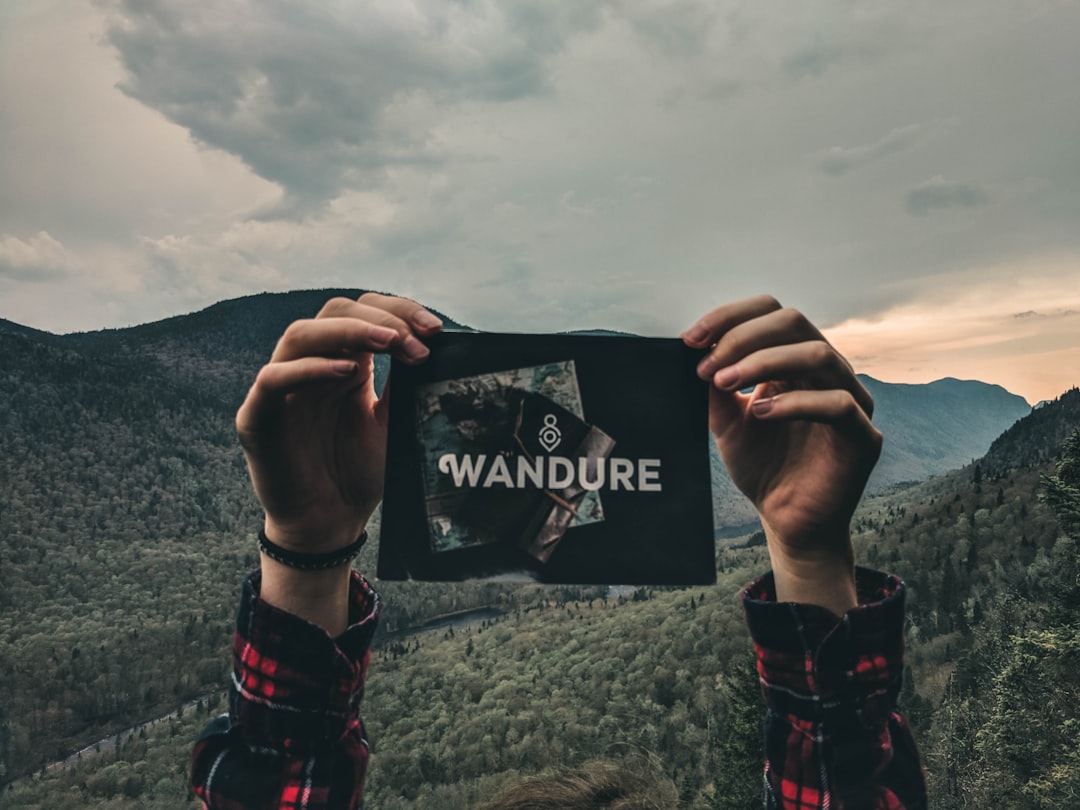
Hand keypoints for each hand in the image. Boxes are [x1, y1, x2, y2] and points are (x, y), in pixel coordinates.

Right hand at [236, 293, 442, 552]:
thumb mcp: (393, 422)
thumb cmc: (360, 472)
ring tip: (388, 342)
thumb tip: (433, 345)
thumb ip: (404, 385)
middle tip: (417, 340)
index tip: (434, 329)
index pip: (365, 312)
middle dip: (380, 317)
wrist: (331, 522)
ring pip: (301, 334)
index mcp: (344, 362)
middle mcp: (311, 366)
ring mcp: (282, 388)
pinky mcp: (257, 417)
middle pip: (335, 312)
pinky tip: (346, 372)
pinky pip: (272, 379)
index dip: (398, 311)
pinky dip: (308, 369)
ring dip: (348, 331)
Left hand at [682, 295, 879, 613]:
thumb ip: (716, 388)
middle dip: (743, 337)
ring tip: (723, 384)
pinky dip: (793, 403)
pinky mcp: (864, 437)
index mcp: (796, 361)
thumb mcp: (727, 422)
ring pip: (817, 354)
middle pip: (794, 322)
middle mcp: (827, 373)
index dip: (731, 317)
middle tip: (705, 365)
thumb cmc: (762, 467)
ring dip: (763, 362)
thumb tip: (694, 350)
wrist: (787, 522)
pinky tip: (759, 413)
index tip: (690, 339)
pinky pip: (838, 403)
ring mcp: (851, 400)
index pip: (771, 313)